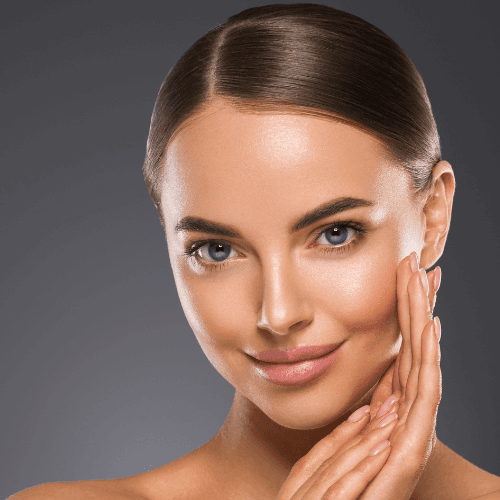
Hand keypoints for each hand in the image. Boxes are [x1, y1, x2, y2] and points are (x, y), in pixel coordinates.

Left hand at [275, 252, 441, 498]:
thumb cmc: (333, 490)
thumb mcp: (344, 445)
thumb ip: (360, 423)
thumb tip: (374, 402)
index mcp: (390, 411)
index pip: (401, 352)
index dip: (403, 315)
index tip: (404, 278)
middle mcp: (405, 415)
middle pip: (414, 349)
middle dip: (416, 305)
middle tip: (418, 263)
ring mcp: (410, 429)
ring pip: (422, 361)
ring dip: (423, 319)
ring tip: (424, 281)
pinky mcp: (409, 448)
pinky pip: (423, 395)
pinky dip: (429, 358)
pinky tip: (431, 328)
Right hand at [275, 404, 398, 498]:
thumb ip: (317, 489)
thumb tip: (336, 469)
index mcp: (292, 493)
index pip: (320, 455)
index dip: (342, 431)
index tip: (364, 411)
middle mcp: (297, 494)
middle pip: (331, 454)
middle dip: (362, 428)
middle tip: (387, 405)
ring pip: (339, 466)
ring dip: (367, 440)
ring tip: (391, 419)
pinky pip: (343, 489)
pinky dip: (365, 468)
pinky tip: (385, 450)